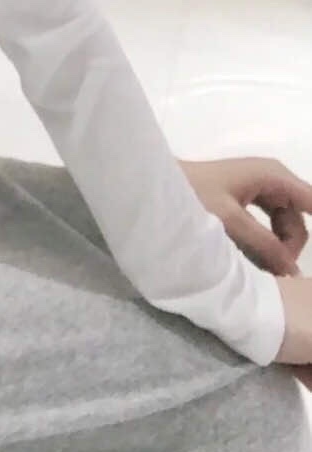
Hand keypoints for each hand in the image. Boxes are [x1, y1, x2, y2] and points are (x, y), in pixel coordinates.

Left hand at [180, 155, 311, 276]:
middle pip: (299, 221)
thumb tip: (294, 271)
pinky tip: (256, 261)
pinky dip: (266, 243)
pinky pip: (268, 226)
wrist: (154, 180)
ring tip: (265, 271)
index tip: (303, 260)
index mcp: (274, 176)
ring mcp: (260, 190)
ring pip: (284, 227)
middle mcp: (273, 180)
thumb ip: (264, 245)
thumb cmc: (192, 193)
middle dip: (292, 247)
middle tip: (279, 274)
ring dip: (279, 249)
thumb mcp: (229, 220)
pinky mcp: (247, 201)